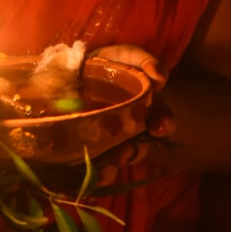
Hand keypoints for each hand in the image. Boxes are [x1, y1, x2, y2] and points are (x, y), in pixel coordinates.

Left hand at [90, 44, 173, 184]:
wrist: (68, 69)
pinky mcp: (78, 150)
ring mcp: (102, 140)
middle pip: (137, 147)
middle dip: (136, 152)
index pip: (159, 121)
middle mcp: (126, 129)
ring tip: (108, 167)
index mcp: (141, 109)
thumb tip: (161, 79)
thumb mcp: (129, 56)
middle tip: (127, 152)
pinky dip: (88, 175)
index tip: (162, 128)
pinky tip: (84, 175)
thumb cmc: (106, 62)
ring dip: (112, 168)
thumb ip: (146, 62)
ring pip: (113, 161)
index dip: (163, 125)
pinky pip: (86, 169)